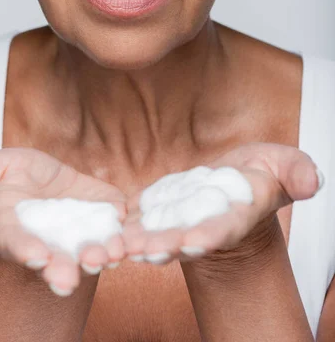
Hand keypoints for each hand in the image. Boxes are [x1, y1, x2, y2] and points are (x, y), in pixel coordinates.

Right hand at [0, 148, 126, 294]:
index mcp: (13, 227)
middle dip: (65, 269)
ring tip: (108, 256)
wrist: (38, 172)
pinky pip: (109, 216)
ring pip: (87, 245)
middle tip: (73, 279)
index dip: (26, 250)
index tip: (38, 257)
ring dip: (99, 253)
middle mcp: (47, 236)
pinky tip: (122, 216)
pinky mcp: (97, 208)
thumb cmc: (7, 174)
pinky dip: (117, 219)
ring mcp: (76, 225)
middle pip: (55, 258)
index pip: (16, 242)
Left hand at [122, 142, 321, 266]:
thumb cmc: (259, 174)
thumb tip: (314, 180)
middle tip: (144, 252)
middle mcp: (204, 227)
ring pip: (155, 237)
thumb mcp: (283, 164)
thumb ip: (297, 171)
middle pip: (184, 240)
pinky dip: (122, 228)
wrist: (231, 184)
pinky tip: (104, 232)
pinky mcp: (158, 215)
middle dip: (165, 247)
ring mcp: (178, 223)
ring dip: (135, 244)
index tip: (196, 242)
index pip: (226, 229)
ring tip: (116, 249)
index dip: (213, 235)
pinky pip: (138, 222)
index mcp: (235, 216)